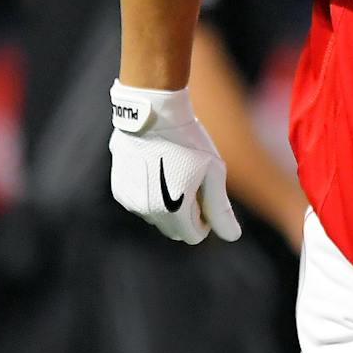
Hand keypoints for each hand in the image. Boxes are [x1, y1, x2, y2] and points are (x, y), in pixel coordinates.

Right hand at [109, 83, 241, 244]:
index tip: (206, 196)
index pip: (193, 236)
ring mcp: (130, 201)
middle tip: (193, 184)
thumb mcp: (212, 172)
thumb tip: (232, 237)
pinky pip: (140, 204)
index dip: (205, 220)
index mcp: (173, 209)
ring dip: (168, 207)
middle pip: (174, 231)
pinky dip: (151, 196)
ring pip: (156, 218)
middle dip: (187, 216)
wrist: (152, 115)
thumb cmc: (189, 142)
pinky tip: (158, 170)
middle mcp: (147, 211)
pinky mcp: (119, 190)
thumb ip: (220, 208)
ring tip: (175, 173)